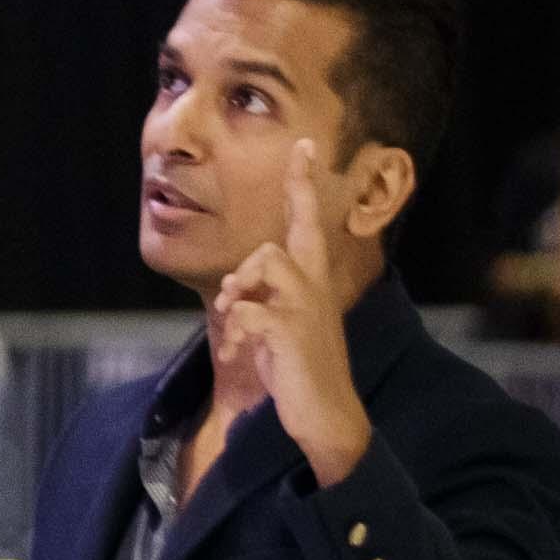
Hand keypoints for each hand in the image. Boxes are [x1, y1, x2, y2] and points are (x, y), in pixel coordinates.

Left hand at [213, 139, 371, 483]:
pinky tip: (240, 351)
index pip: (309, 223)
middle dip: (244, 273)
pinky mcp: (292, 333)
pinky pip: (247, 311)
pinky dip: (234, 330)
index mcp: (315, 282)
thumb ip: (262, 295)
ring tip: (238, 323)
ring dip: (238, 293)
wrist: (326, 416)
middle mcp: (316, 289)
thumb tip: (232, 286)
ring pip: (263, 266)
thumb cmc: (297, 368)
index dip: (304, 183)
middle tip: (234, 304)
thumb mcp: (279, 323)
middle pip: (272, 247)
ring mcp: (307, 310)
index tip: (304, 144)